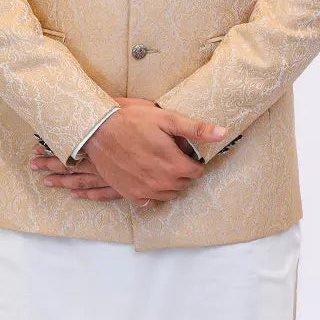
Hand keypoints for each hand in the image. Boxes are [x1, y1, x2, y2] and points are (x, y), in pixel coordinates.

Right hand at [28, 97, 224, 203]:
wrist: (97, 130)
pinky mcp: (130, 194)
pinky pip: (150, 200)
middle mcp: (162, 183)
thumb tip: (222, 133)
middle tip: (168, 153)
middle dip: (181, 169)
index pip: (197, 171)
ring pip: (169, 193)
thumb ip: (196, 128)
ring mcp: (145, 191)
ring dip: (168, 181)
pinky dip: (151, 190)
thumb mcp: (167, 119)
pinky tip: (145, 174)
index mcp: (175, 166)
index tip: (182, 149)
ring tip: (157, 163)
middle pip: (184, 182)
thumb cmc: (132, 121)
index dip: (192, 159)